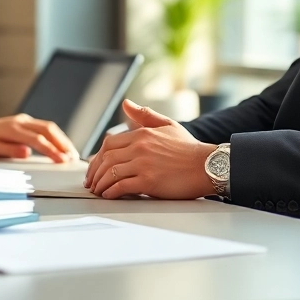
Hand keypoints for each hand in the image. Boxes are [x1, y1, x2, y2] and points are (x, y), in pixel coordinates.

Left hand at [0, 114, 77, 162]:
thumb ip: (9, 150)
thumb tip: (27, 152)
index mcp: (13, 129)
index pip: (38, 139)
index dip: (52, 150)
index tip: (63, 161)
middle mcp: (21, 122)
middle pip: (48, 129)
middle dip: (63, 143)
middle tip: (73, 158)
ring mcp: (24, 121)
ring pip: (48, 127)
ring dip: (61, 139)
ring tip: (71, 153)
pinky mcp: (25, 123)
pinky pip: (45, 127)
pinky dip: (55, 136)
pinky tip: (61, 145)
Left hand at [84, 99, 215, 198]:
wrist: (208, 165)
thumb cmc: (190, 148)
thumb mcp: (168, 125)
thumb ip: (145, 115)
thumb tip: (125, 104)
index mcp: (142, 134)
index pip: (109, 144)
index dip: (97, 157)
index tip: (95, 167)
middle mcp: (140, 147)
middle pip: (106, 158)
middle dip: (94, 171)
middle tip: (91, 182)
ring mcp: (143, 164)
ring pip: (110, 172)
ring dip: (100, 183)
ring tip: (97, 190)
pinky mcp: (149, 181)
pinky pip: (121, 186)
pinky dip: (111, 192)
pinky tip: (108, 195)